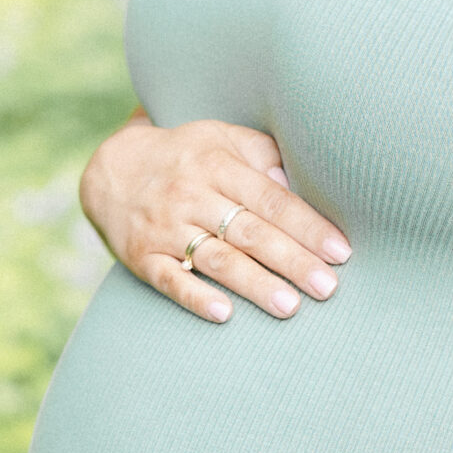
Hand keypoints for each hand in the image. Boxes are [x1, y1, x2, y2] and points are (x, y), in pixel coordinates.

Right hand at [79, 114, 351, 322]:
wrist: (111, 169)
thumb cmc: (187, 155)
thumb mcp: (222, 138)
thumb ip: (263, 154)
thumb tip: (298, 180)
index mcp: (217, 165)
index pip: (270, 199)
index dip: (306, 225)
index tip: (340, 251)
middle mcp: (191, 195)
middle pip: (249, 232)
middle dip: (292, 260)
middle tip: (328, 287)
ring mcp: (164, 228)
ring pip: (215, 259)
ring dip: (254, 284)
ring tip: (290, 307)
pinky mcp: (141, 256)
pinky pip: (169, 280)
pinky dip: (195, 297)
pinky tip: (224, 314)